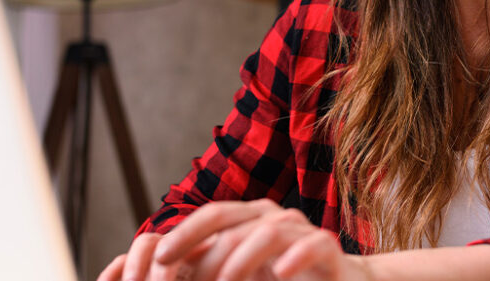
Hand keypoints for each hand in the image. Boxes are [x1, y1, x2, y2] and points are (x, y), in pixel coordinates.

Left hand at [97, 199, 372, 280]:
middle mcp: (274, 217)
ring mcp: (302, 231)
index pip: (213, 215)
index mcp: (250, 219)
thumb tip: (161, 269)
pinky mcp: (328, 249)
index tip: (160, 258)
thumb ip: (207, 266)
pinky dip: (295, 258)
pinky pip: (312, 245)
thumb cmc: (277, 280)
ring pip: (268, 232)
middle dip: (207, 255)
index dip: (185, 232)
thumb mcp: (238, 273)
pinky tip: (282, 275)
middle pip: (234, 223)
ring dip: (242, 262)